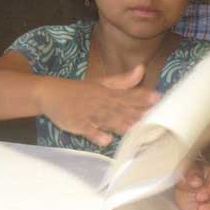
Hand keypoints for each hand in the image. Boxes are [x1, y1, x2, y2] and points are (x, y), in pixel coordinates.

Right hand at [37, 65, 160, 145]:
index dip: (143, 97)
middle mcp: (101, 102)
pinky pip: (87, 130)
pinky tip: (105, 140)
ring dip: (120, 124)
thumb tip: (142, 68)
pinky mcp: (77, 123)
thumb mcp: (102, 82)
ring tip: (133, 129)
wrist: (50, 93)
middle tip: (153, 118)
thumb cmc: (80, 90)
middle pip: (120, 108)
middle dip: (136, 113)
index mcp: (108, 92)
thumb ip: (123, 80)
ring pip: (106, 119)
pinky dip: (95, 134)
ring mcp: (89, 113)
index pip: (128, 94)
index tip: (158, 98)